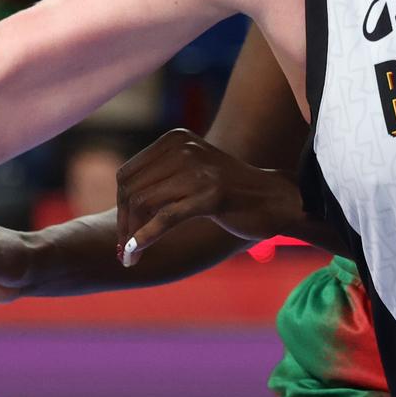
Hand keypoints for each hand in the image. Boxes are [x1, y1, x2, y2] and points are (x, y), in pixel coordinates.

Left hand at [117, 128, 302, 265]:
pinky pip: (164, 218)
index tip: (124, 233)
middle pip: (131, 190)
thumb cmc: (229, 193)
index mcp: (176, 139)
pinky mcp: (211, 195)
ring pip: (143, 205)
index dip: (119, 207)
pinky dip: (145, 238)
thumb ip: (159, 180)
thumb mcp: (190, 175)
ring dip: (130, 236)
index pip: (127, 174)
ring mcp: (200, 170)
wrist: (275, 200)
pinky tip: (137, 254)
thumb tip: (120, 205)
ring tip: (130, 257)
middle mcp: (185, 148)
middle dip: (123, 224)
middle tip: (124, 251)